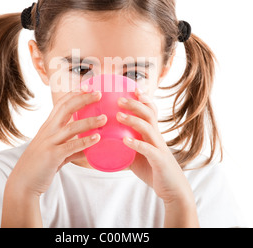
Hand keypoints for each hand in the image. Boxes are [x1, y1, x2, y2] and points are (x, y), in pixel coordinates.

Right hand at [5, 87, 106, 196]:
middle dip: (83, 99)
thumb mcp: (56, 153)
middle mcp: (48, 131)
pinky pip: (71, 146)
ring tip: (104, 118)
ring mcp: (49, 142)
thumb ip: (72, 148)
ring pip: (71, 127)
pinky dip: (85, 142)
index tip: (88, 87)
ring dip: (89, 121)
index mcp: (48, 127)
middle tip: (99, 94)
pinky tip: (97, 139)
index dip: (74, 94)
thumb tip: (88, 148)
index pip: (61, 104)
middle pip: (66, 108)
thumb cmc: (40, 165)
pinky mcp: (52, 155)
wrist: (22, 183)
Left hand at [116, 88, 194, 205]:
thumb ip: (125, 147)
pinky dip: (136, 144)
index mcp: (152, 133)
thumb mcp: (137, 154)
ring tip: (119, 116)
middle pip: (148, 114)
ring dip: (133, 120)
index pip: (150, 111)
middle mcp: (157, 137)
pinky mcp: (159, 160)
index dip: (144, 99)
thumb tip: (104, 143)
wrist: (172, 189)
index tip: (133, 88)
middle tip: (119, 99)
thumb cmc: (153, 168)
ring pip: (148, 128)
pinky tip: (125, 140)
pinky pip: (148, 149)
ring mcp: (159, 147)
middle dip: (135, 104)